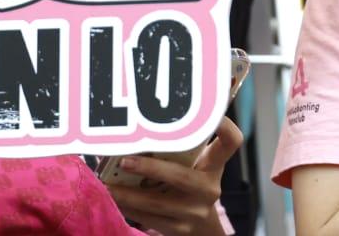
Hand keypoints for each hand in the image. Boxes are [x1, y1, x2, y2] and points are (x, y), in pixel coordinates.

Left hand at [106, 117, 242, 235]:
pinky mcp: (179, 229)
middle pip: (182, 176)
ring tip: (106, 183)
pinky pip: (148, 218)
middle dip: (150, 168)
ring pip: (156, 202)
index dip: (225, 126)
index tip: (208, 114)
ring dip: (127, 193)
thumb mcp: (197, 167)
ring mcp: (195, 211)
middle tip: (124, 160)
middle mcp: (209, 188)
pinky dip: (128, 207)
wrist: (201, 229)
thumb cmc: (192, 187)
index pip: (232, 142)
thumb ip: (182, 150)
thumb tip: (141, 129)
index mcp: (215, 165)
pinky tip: (114, 198)